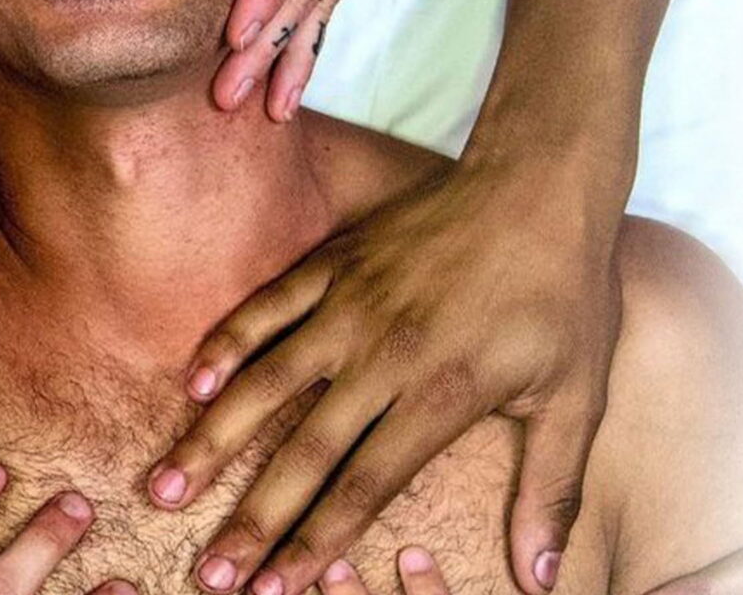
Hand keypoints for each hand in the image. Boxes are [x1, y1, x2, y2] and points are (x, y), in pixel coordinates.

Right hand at [147, 157, 619, 594]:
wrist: (538, 188)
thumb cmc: (565, 299)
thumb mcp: (576, 400)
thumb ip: (552, 491)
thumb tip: (541, 579)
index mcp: (442, 394)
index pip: (364, 485)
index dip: (314, 542)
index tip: (275, 588)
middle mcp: (383, 354)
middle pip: (302, 451)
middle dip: (251, 518)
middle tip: (210, 573)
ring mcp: (349, 305)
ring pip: (265, 382)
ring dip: (213, 440)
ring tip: (166, 485)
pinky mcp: (333, 265)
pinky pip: (266, 308)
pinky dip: (226, 345)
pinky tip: (191, 385)